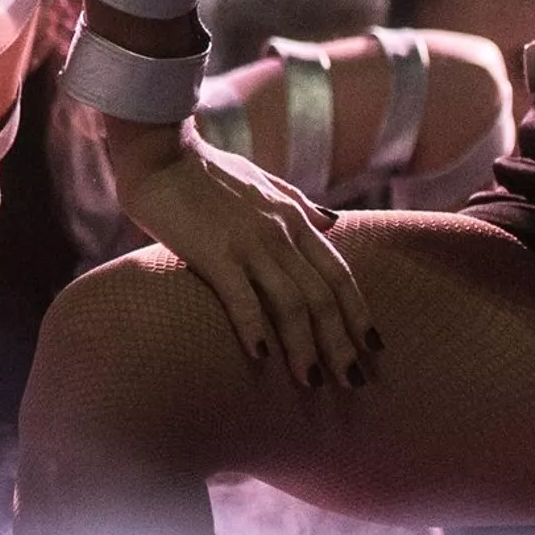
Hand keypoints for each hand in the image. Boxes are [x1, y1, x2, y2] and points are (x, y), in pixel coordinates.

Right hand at [112, 125, 379, 389]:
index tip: (373, 347)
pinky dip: (254, 326)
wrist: (160, 151)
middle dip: (341, 342)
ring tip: (313, 383)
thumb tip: (335, 222)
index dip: (359, 312)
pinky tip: (260, 357)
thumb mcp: (266, 183)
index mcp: (296, 219)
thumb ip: (301, 205)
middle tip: (353, 381)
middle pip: (323, 296)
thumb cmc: (209, 170)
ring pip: (291, 302)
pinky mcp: (213, 251)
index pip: (339, 274)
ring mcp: (249, 242)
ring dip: (305, 346)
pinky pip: (241, 295)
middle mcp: (281, 233)